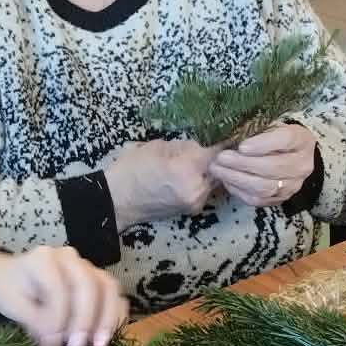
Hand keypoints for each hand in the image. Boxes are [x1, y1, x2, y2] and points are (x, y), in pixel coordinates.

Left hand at [0, 247, 128, 345]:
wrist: (12, 279)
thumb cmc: (12, 291)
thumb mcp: (14, 307)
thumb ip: (35, 321)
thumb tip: (56, 340)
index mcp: (43, 259)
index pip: (57, 286)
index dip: (57, 317)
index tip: (50, 343)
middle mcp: (69, 258)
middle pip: (88, 284)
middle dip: (85, 319)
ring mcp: (87, 267)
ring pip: (108, 288)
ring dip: (107, 319)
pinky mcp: (98, 281)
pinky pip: (115, 296)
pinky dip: (116, 316)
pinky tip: (107, 338)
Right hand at [102, 138, 217, 226]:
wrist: (117, 201)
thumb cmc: (131, 169)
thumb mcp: (157, 147)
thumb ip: (184, 146)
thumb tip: (200, 148)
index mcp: (187, 169)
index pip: (216, 153)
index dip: (222, 143)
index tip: (228, 136)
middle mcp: (196, 188)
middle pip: (219, 168)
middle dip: (214, 158)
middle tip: (207, 149)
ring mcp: (196, 202)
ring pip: (213, 180)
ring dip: (208, 171)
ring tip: (194, 162)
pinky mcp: (192, 210)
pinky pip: (204, 190)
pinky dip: (201, 181)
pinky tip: (187, 175)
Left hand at [211, 122, 317, 207]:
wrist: (286, 155)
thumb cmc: (272, 135)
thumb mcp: (267, 124)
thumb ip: (252, 128)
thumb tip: (228, 134)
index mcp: (301, 139)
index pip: (285, 140)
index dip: (263, 144)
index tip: (242, 146)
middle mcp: (302, 164)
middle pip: (273, 167)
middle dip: (242, 163)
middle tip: (220, 158)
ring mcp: (293, 185)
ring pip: (264, 187)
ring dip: (237, 178)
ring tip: (218, 169)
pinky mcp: (280, 199)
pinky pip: (258, 200)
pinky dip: (239, 190)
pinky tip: (226, 180)